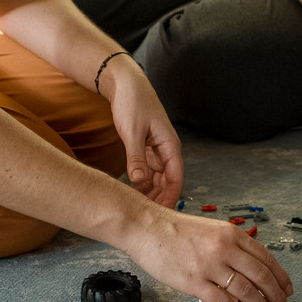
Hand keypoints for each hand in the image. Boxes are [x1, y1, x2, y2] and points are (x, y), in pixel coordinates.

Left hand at [100, 59, 183, 204]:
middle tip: (146, 217)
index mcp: (169, 146)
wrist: (125, 84)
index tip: (162, 213)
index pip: (176, 178)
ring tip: (137, 209)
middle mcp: (166, 150)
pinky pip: (147, 172)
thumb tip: (138, 181)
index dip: (170, 197)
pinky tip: (131, 193)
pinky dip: (141, 183)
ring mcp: (156, 151)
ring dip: (149, 193)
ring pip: (157, 179)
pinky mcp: (145, 149)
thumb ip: (135, 157)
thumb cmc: (132, 103)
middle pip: (167, 182)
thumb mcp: (132, 131)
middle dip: (159, 199)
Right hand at [121, 206, 294, 301]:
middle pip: (262, 277)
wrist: (147, 228)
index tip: (287, 290)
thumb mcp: (212, 230)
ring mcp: (210, 266)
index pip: (266, 258)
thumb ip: (232, 246)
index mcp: (232, 234)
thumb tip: (250, 271)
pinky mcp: (194, 282)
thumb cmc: (176, 230)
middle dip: (277, 297)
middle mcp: (225, 249)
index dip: (281, 277)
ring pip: (247, 292)